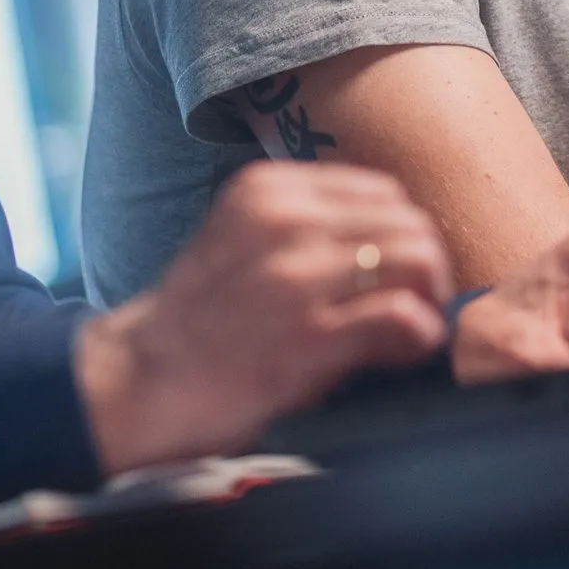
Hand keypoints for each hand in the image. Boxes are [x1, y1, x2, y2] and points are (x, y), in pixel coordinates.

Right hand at [74, 161, 451, 474]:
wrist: (141, 379)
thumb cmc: (198, 319)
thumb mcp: (242, 241)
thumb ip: (305, 227)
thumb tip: (393, 240)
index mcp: (266, 189)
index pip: (380, 190)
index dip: (401, 232)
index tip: (394, 272)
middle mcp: (283, 219)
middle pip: (408, 221)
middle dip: (424, 267)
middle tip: (414, 306)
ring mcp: (297, 275)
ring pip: (416, 258)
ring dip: (427, 299)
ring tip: (408, 332)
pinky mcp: (310, 334)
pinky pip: (404, 317)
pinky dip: (418, 337)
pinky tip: (400, 353)